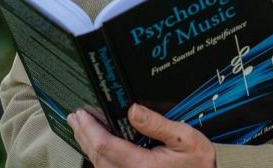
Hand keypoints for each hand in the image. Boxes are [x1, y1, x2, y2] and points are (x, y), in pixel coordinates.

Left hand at [68, 103, 215, 167]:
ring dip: (87, 145)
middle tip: (74, 118)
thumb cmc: (197, 163)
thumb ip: (157, 124)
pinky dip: (98, 155)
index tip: (82, 114)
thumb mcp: (185, 138)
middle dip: (83, 135)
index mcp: (142, 165)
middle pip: (97, 156)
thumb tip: (133, 110)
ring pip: (100, 165)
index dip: (90, 128)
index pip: (106, 146)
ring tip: (80, 128)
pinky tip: (96, 144)